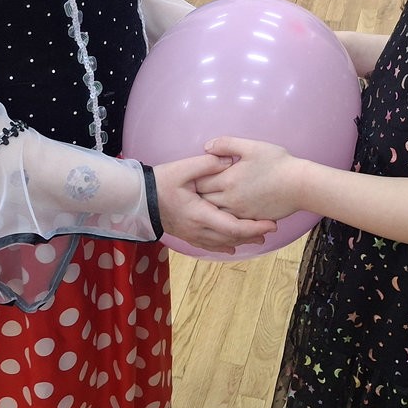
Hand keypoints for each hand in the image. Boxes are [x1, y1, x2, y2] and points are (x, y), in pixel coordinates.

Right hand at [153, 154, 275, 253]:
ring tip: (258, 237)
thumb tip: (229, 160)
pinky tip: (232, 246)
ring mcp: (192, 235)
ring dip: (241, 241)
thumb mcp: (182, 169)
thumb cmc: (160, 182)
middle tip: (271, 229)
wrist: (137, 199)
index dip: (254, 227)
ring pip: (222, 243)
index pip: (233, 226)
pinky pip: (209, 245)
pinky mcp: (186, 235)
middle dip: (252, 235)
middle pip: (231, 238)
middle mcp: (198, 230)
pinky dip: (224, 245)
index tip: (270, 223)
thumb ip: (207, 164)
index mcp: (200, 214)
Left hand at [198, 136, 301, 220]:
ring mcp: (240, 213)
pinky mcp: (250, 221)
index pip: (199, 183)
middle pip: (204, 201)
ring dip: (209, 208)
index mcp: (228, 180)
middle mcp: (230, 200)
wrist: (300, 185)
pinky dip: (223, 219)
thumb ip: (226, 144)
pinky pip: (230, 223)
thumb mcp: (251, 146)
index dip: (194, 179)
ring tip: (207, 201)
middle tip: (196, 189)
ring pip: (215, 215)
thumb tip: (206, 147)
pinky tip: (223, 213)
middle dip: (198, 195)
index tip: (194, 175)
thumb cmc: (277, 163)